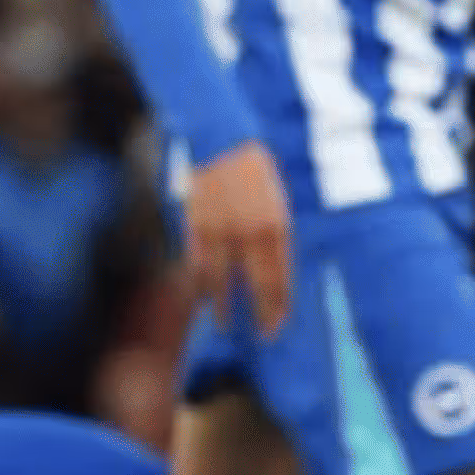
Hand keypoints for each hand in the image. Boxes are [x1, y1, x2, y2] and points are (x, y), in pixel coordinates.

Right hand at [181, 142, 294, 338]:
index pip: (279, 277)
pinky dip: (200, 282)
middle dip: (259, 313)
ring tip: (226, 324)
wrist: (223, 139)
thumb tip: (274, 271)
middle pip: (255, 284)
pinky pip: (196, 263)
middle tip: (260, 335)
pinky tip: (203, 297)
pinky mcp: (195, 225)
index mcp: (276, 226)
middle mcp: (249, 233)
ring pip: (221, 279)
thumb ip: (275, 236)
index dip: (278, 305)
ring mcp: (220, 231)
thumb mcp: (277, 201)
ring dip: (224, 305)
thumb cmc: (255, 171)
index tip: (277, 326)